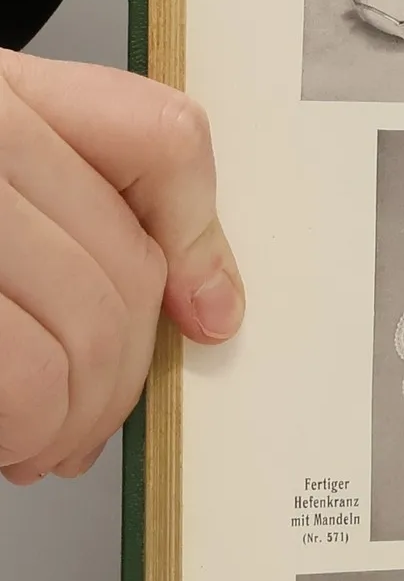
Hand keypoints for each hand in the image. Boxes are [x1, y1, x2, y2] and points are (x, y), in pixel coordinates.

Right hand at [0, 52, 243, 482]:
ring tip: (32, 440)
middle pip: (121, 266)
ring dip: (70, 415)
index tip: (202, 315)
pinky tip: (4, 438)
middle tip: (80, 422)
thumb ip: (79, 201)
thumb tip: (207, 302)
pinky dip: (22, 426)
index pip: (159, 140)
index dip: (196, 243)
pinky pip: (18, 375)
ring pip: (79, 331)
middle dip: (118, 375)